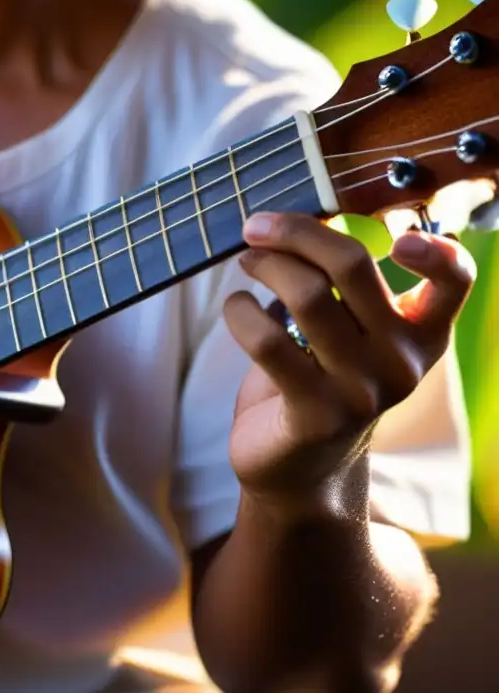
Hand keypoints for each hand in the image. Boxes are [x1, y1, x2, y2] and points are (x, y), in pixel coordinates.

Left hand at [223, 212, 474, 504]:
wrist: (300, 469)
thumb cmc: (319, 382)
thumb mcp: (350, 335)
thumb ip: (342, 286)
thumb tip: (292, 223)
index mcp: (420, 334)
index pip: (455, 282)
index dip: (437, 251)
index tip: (398, 237)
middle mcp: (401, 361)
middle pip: (351, 266)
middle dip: (295, 233)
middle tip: (257, 227)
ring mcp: (361, 390)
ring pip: (305, 296)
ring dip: (263, 267)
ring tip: (246, 264)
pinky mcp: (314, 413)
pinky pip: (267, 341)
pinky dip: (240, 313)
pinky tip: (236, 307)